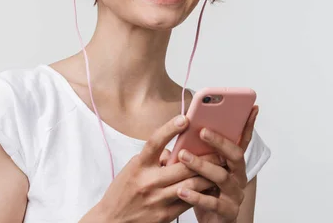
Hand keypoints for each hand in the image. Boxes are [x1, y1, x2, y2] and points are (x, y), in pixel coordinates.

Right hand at [80, 115, 223, 222]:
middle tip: (219, 149)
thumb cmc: (122, 192)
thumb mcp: (132, 169)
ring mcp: (158, 199)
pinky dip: (202, 193)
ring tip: (220, 167)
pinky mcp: (165, 215)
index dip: (169, 129)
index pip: (154, 142)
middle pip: (182, 166)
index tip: (184, 119)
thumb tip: (173, 152)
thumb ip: (152, 158)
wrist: (112, 221)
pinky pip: (189, 202)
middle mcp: (148, 181)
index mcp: (139, 166)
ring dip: (208, 175)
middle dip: (204, 157)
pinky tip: (211, 187)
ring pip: (191, 185)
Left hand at [176, 106, 258, 222]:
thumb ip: (197, 153)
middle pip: (234, 155)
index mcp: (233, 164)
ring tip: (183, 156)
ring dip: (201, 165)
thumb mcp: (202, 170)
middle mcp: (238, 177)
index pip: (242, 141)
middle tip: (201, 131)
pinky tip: (182, 190)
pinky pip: (213, 202)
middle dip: (219, 141)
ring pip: (221, 177)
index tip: (251, 107)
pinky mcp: (227, 212)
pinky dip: (196, 196)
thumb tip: (179, 134)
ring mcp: (234, 194)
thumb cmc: (206, 191)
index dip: (249, 125)